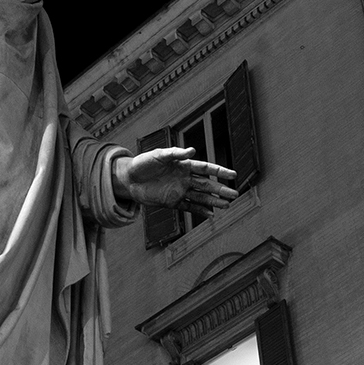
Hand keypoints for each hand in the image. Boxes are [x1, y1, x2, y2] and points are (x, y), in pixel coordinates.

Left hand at [113, 147, 238, 215]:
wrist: (129, 179)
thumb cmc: (143, 163)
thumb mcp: (158, 155)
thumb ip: (175, 153)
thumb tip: (192, 150)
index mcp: (184, 165)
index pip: (206, 168)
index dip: (219, 171)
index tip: (233, 174)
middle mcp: (184, 178)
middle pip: (207, 185)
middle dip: (221, 189)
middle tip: (235, 194)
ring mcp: (180, 191)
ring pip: (201, 197)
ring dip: (214, 201)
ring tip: (227, 205)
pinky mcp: (172, 202)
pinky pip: (189, 207)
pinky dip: (199, 210)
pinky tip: (211, 214)